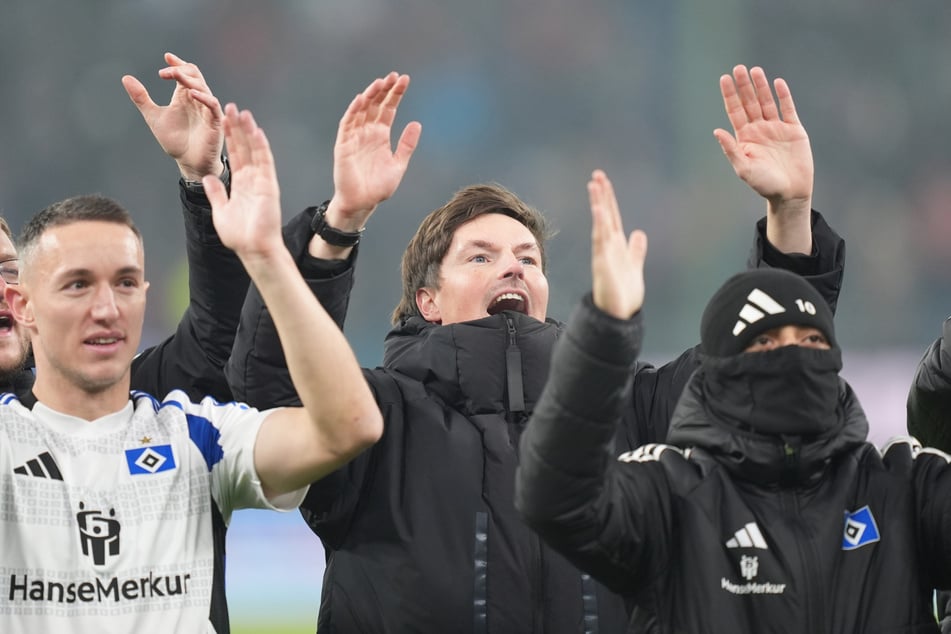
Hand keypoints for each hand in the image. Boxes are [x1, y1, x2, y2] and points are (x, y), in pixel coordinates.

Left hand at [121, 52, 223, 180]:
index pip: (185, 73)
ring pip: (203, 87)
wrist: (188, 163)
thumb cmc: (176, 141)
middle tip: (165, 71)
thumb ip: (141, 98)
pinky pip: (213, 105)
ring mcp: (207, 110)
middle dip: (181, 69)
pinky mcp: (215, 122)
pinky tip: (191, 93)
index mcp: (184, 97)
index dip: (177, 63)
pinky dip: (204, 97)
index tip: (167, 56)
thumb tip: (126, 77)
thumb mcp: (153, 116)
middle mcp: (197, 100)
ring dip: (190, 79)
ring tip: (175, 76)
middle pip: (195, 75)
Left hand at [204, 104, 282, 262]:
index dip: (229, 138)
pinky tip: (256, 131)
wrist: (253, 249)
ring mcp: (261, 182)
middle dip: (238, 128)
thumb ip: (216, 194)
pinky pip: (265, 163)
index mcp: (241, 185)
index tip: (224, 120)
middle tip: (231, 107)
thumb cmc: (240, 236)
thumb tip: (207, 180)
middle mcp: (252, 180)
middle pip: (244, 148)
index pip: (235, 156)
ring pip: (255, 151)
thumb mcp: (221, 211)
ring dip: (249, 131)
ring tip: (242, 112)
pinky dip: (261, 146)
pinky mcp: (269, 186)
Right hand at [325, 72, 421, 230]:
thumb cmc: (379, 187)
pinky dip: (354, 111)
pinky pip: (348, 124)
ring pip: (362, 110)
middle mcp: (368, 132)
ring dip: (370, 95)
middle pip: (376, 105)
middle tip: (395, 76)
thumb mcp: (399, 164)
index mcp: (381, 135)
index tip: (405, 80)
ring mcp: (355, 137)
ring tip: (380, 82)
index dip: (396, 94)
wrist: (363, 203)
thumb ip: (407, 145)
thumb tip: (416, 123)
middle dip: (385, 90)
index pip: (389, 109)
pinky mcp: (344, 144)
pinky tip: (362, 98)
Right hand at [589, 170, 647, 319]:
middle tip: (597, 174)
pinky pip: (600, 240)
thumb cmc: (624, 294)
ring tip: (594, 184)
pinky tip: (599, 210)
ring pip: (600, 223)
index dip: (608, 199)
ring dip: (598, 204)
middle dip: (601, 195)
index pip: (612, 216)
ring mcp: (604, 253)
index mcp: (616, 245)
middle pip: (605, 215)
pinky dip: (599, 224)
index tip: (603, 181)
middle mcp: (608, 246)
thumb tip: (639, 234)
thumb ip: (636, 250)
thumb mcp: (634, 267)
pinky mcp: (603, 263)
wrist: (619, 315)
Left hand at [714, 65, 812, 207]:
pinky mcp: (793, 130)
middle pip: (750, 103)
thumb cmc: (764, 184)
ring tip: (755, 70)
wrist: (789, 192)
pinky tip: (777, 83)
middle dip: (744, 86)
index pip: (735, 111)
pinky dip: (783, 96)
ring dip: (761, 87)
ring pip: (767, 102)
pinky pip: (787, 109)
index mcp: (745, 137)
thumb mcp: (744, 168)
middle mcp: (759, 129)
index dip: (730, 95)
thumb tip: (716, 131)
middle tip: (738, 68)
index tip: (724, 79)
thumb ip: (731, 149)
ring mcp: (776, 128)